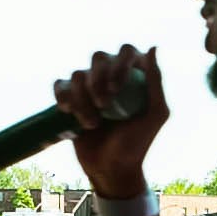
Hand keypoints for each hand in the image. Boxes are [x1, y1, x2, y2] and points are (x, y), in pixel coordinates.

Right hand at [55, 46, 167, 197]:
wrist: (111, 168)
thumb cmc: (137, 143)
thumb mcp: (155, 115)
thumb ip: (156, 82)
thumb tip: (152, 47)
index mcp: (134, 75)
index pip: (126, 52)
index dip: (119, 65)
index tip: (117, 90)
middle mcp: (111, 75)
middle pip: (99, 57)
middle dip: (99, 80)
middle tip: (104, 106)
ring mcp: (89, 86)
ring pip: (78, 74)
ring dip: (83, 99)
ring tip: (92, 124)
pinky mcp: (70, 98)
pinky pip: (60, 85)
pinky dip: (63, 97)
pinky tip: (68, 112)